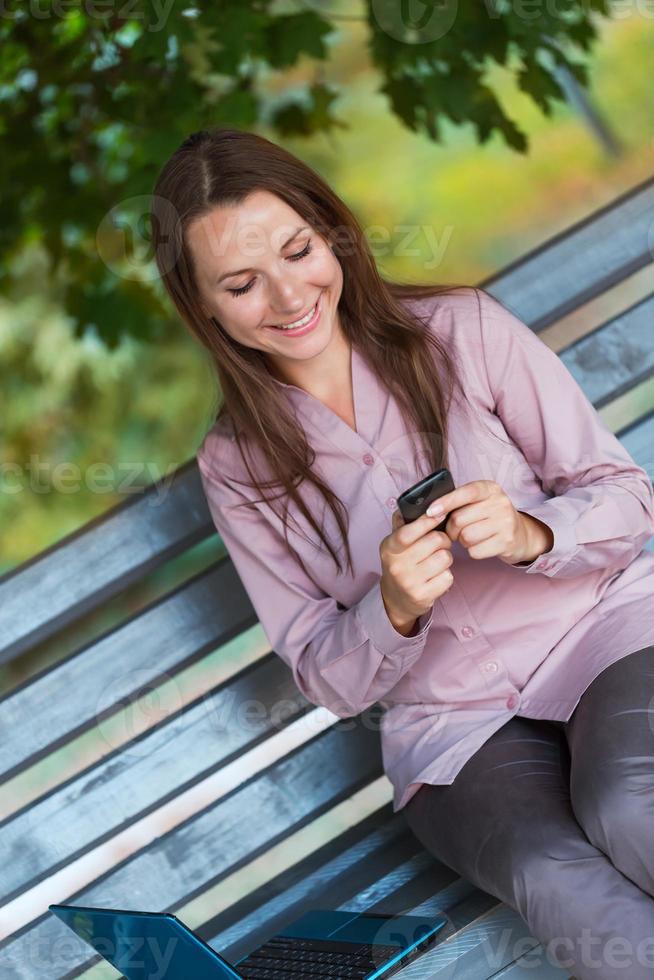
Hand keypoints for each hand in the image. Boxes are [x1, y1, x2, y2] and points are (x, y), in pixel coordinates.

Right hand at [378, 510, 453, 628]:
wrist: (397, 599)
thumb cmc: (402, 563)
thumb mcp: (396, 543)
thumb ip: (404, 523)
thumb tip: (417, 501)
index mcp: (389, 548)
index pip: (407, 532)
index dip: (426, 521)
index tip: (440, 514)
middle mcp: (396, 566)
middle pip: (435, 541)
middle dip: (443, 540)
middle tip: (438, 545)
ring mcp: (409, 582)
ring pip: (445, 558)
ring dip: (445, 558)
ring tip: (436, 561)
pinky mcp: (422, 596)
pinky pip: (448, 577)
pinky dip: (446, 576)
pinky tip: (436, 577)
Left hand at [426, 480, 553, 565]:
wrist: (520, 534)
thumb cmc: (489, 516)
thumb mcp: (478, 501)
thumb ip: (458, 501)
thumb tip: (431, 511)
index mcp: (489, 488)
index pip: (465, 492)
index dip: (445, 502)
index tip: (429, 512)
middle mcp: (500, 502)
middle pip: (459, 519)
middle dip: (452, 529)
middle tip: (457, 531)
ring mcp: (506, 522)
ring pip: (466, 536)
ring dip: (463, 541)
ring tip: (471, 536)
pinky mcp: (507, 541)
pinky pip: (475, 551)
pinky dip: (473, 551)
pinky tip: (481, 545)